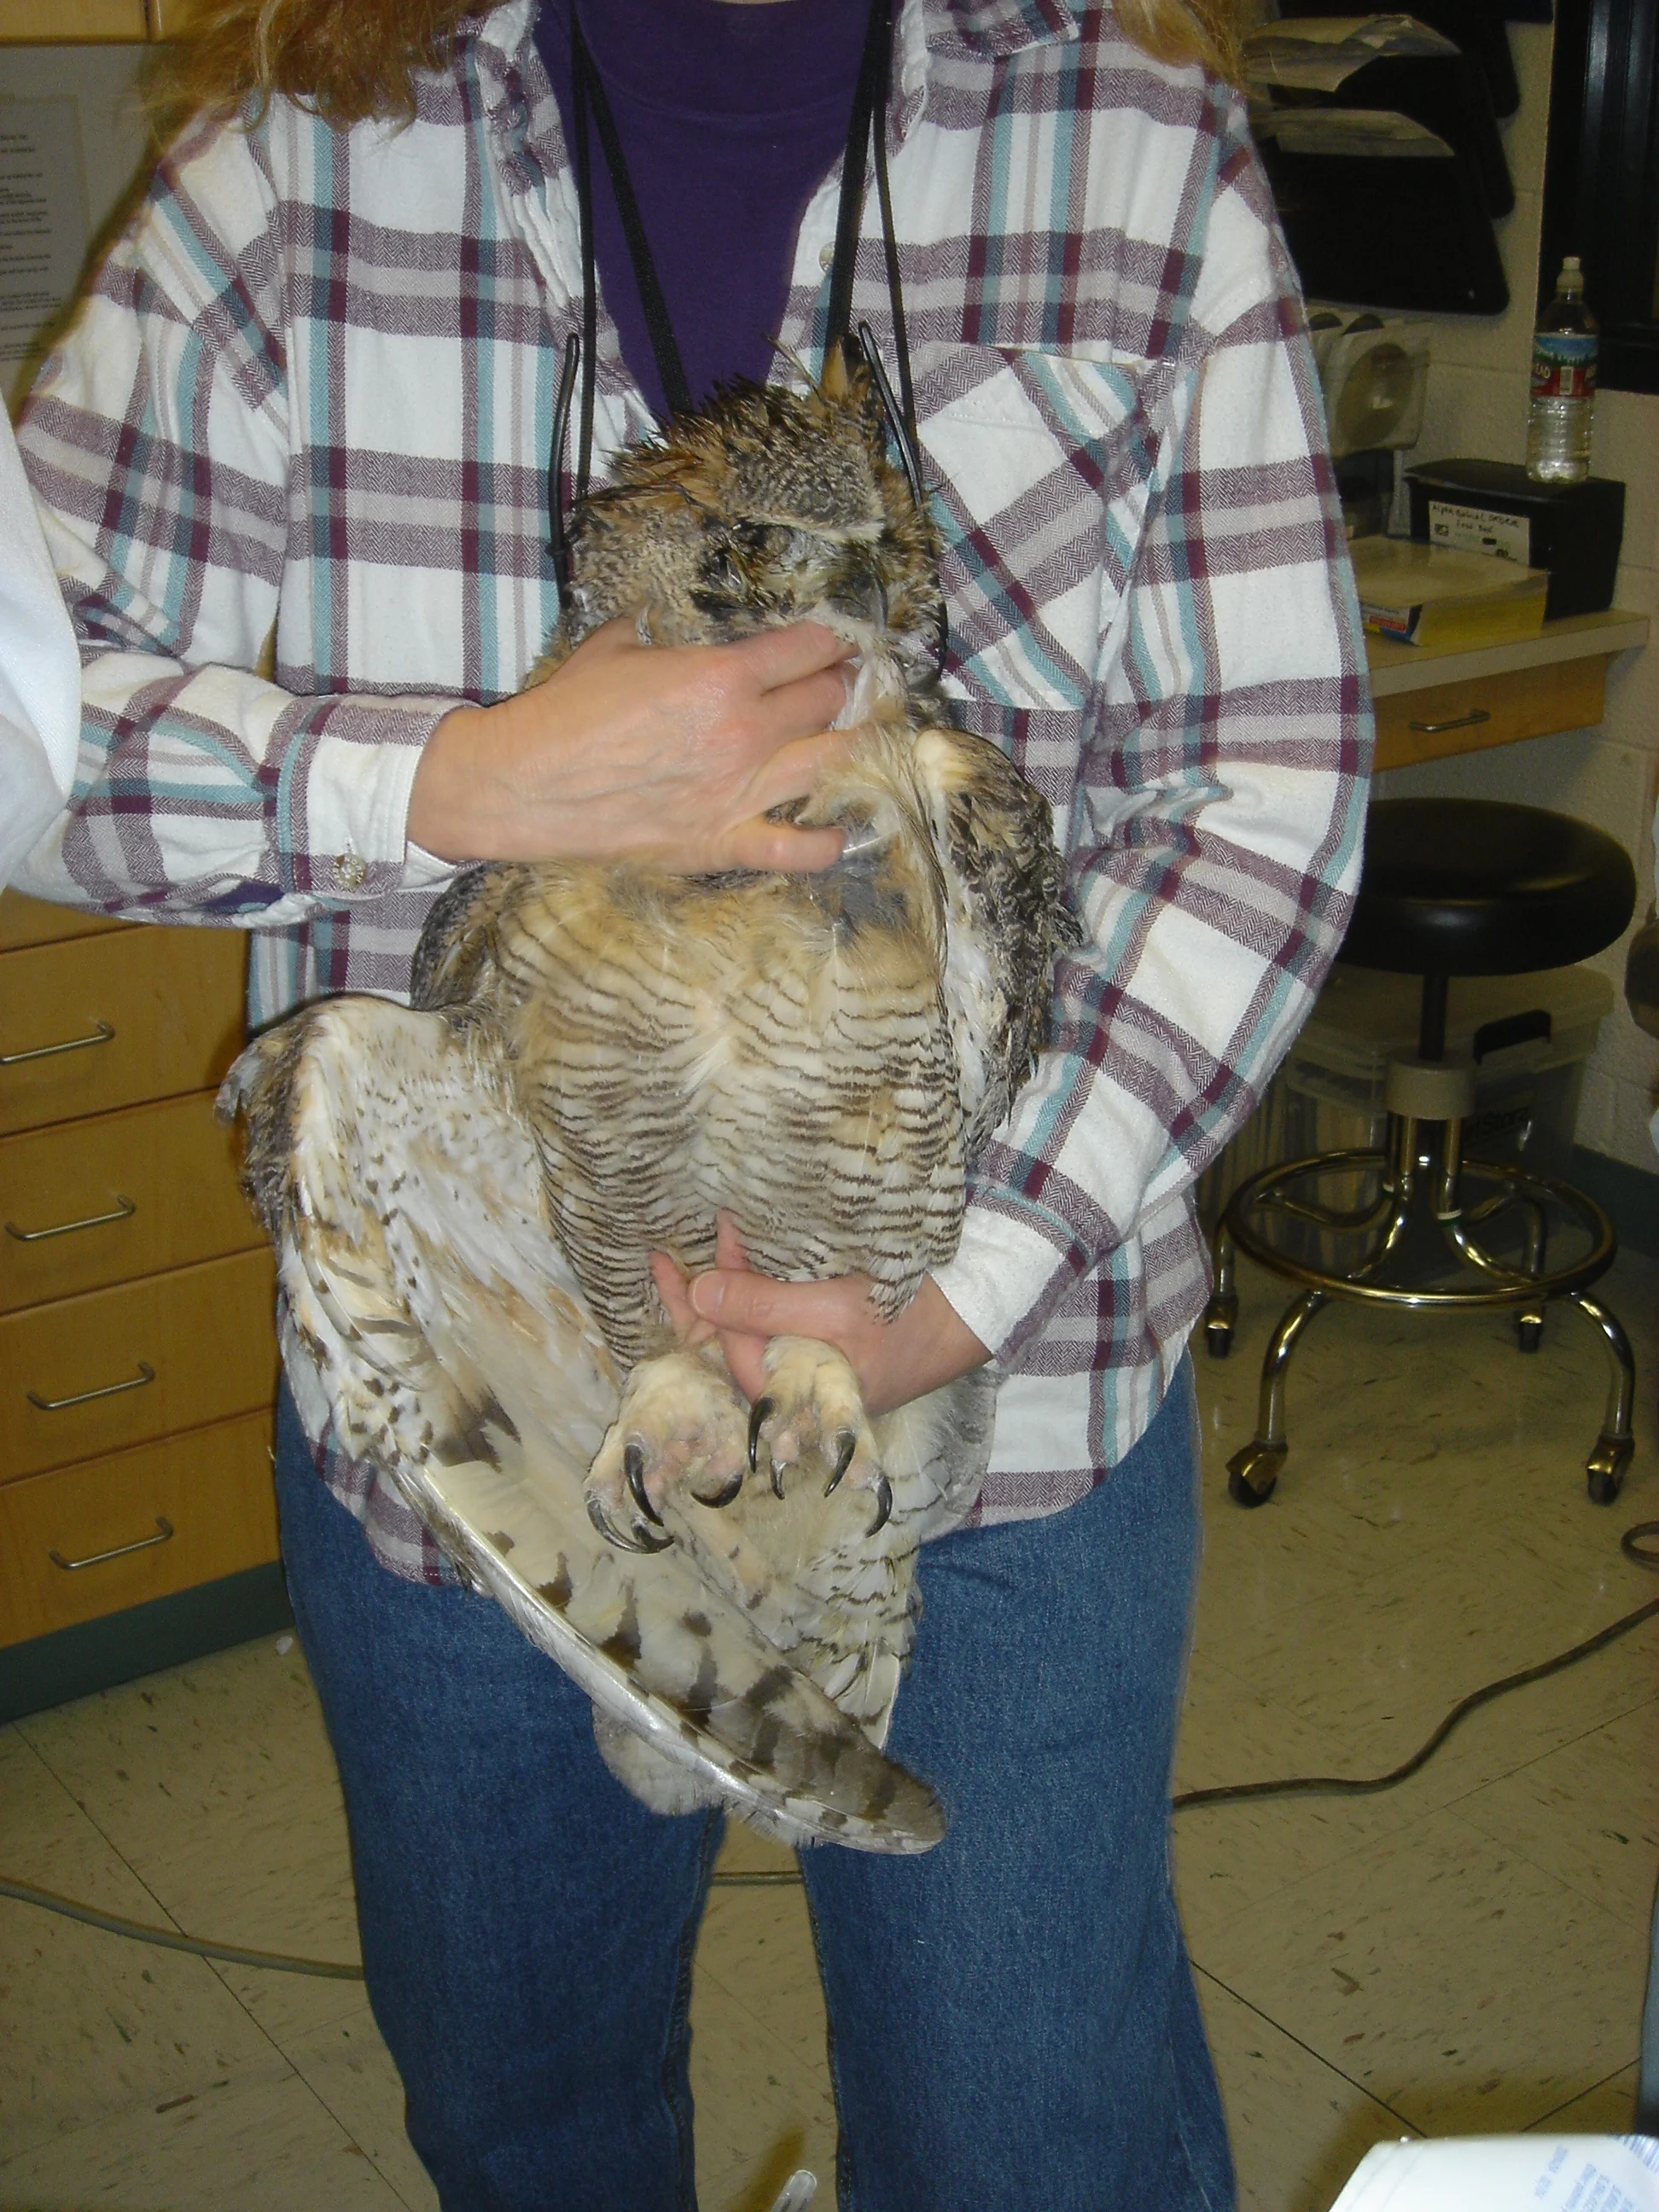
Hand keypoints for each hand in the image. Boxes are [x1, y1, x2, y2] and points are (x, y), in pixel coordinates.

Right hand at [407, 618, 854, 872]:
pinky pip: (796, 849)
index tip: (839, 640)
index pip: (806, 648)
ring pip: (829, 763)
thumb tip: (657, 622)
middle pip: (825, 701)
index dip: (831, 640)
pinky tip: (838, 828)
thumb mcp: (611, 649)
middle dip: (842, 685)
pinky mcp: (722, 841)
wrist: (523, 784)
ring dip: (851, 745)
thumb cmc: (563, 712)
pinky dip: (826, 840)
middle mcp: (743, 731)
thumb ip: (653, 633)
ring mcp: (739, 791)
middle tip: (846, 682)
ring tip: (857, 736)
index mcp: (720, 675)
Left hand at [650, 1215, 988, 1418]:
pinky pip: (783, 1315)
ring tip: (714, 1245)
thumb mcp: (832, 1311)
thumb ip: (764, 1305)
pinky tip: (754, 1257)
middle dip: (704, 1297)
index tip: (721, 1234)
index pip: (729, 1344)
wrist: (977, 1310)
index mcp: (794, 1393)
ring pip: (756, 1325)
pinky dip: (765, 1285)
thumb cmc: (908, 1320)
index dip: (713, 1292)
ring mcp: (814, 1360)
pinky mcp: (833, 1338)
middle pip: (733, 1340)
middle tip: (670, 1257)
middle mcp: (798, 1382)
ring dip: (735, 1286)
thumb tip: (698, 1293)